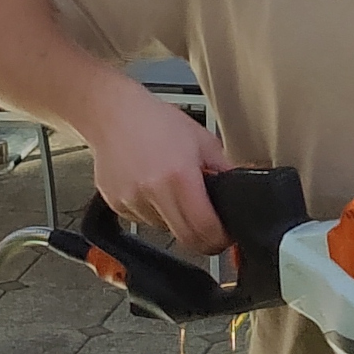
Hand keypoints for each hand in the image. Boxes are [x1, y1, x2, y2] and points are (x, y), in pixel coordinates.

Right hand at [87, 91, 234, 254]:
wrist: (113, 113)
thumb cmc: (155, 121)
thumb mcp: (202, 140)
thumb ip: (224, 169)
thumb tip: (240, 191)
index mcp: (179, 176)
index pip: (205, 229)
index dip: (220, 238)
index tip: (225, 235)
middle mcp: (153, 191)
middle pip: (186, 240)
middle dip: (203, 238)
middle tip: (209, 227)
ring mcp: (132, 201)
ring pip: (164, 230)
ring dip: (175, 220)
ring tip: (171, 190)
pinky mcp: (117, 204)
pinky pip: (143, 220)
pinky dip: (153, 211)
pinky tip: (151, 187)